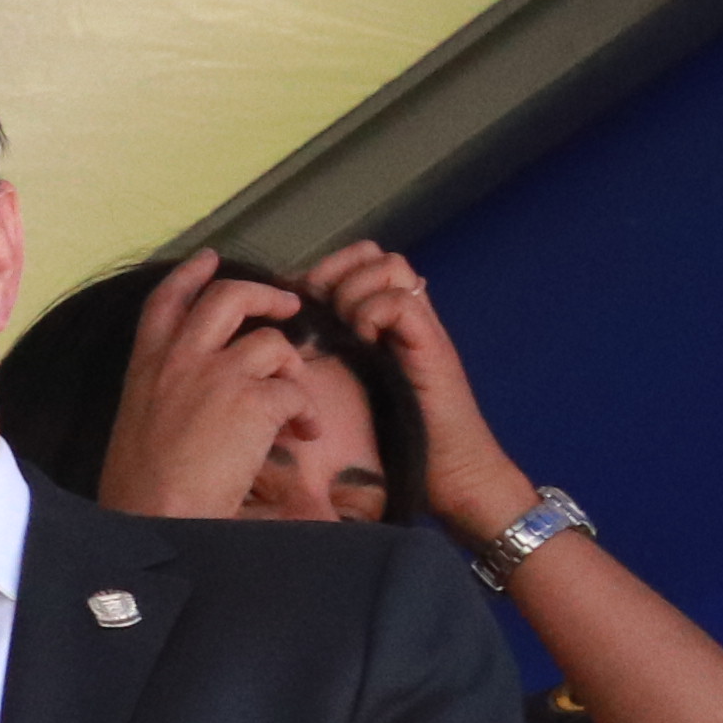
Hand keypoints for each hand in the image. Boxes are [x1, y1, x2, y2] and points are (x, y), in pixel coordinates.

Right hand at [94, 255, 325, 522]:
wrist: (154, 515)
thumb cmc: (143, 484)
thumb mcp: (139, 419)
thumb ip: (167, 388)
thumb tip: (209, 385)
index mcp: (146, 363)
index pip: (166, 299)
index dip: (192, 274)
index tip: (211, 259)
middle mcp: (179, 358)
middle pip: (228, 296)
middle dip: (265, 295)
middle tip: (288, 306)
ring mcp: (216, 375)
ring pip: (273, 342)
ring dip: (294, 371)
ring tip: (297, 407)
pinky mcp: (252, 401)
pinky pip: (295, 390)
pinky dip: (306, 412)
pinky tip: (303, 435)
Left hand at [295, 241, 535, 545]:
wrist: (445, 469)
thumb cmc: (388, 438)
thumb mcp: (337, 386)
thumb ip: (318, 352)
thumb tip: (276, 329)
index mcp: (376, 320)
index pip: (351, 260)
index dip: (320, 272)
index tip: (294, 305)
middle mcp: (400, 314)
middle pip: (370, 252)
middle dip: (335, 271)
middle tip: (318, 310)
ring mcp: (419, 325)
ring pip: (387, 264)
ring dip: (354, 291)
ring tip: (345, 330)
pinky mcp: (432, 343)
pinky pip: (398, 301)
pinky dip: (373, 314)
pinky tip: (364, 344)